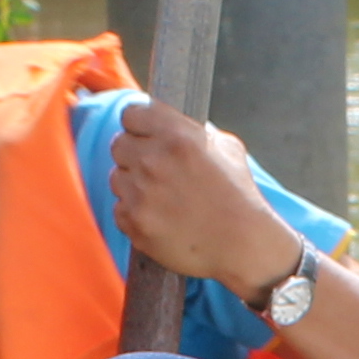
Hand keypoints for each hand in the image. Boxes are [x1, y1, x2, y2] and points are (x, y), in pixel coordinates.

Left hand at [103, 97, 304, 299]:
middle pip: (119, 144)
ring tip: (161, 198)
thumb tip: (175, 127)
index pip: (131, 114)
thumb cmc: (239, 197)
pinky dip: (135, 214)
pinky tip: (159, 218)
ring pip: (117, 177)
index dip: (139, 126)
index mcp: (176, 136)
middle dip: (134, 155)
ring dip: (133, 185)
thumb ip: (195, 131)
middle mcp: (153, 160)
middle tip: (155, 171)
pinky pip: (120, 209)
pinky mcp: (134, 221)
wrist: (241, 244)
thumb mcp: (227, 148)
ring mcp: (140, 192)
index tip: (145, 135)